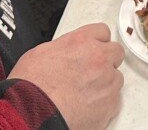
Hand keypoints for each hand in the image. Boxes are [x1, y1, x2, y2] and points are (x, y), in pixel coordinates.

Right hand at [9, 23, 124, 129]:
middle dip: (106, 60)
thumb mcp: (39, 53)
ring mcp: (107, 81)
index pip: (102, 32)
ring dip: (105, 83)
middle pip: (115, 52)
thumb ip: (62, 48)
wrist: (31, 114)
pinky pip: (114, 100)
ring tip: (84, 94)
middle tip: (90, 72)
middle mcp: (98, 58)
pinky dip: (103, 104)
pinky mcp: (110, 104)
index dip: (96, 42)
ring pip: (116, 78)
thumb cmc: (30, 88)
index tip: (93, 49)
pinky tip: (86, 107)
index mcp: (81, 41)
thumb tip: (65, 52)